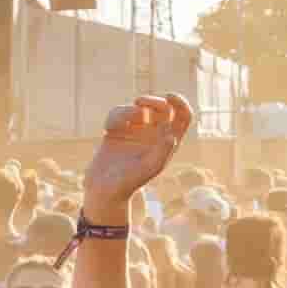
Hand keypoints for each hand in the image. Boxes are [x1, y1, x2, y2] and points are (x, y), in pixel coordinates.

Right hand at [83, 94, 189, 217]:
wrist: (104, 190)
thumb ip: (163, 150)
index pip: (182, 117)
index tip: (169, 97)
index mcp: (167, 142)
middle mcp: (154, 135)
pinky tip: (107, 129)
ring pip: (137, 108)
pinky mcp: (116, 132)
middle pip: (161, 108)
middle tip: (140, 102)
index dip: (180, 103)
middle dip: (152, 101)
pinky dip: (114, 117)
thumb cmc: (130, 182)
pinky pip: (117, 114)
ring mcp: (135, 132)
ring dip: (128, 110)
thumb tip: (171, 132)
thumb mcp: (150, 168)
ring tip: (118, 124)